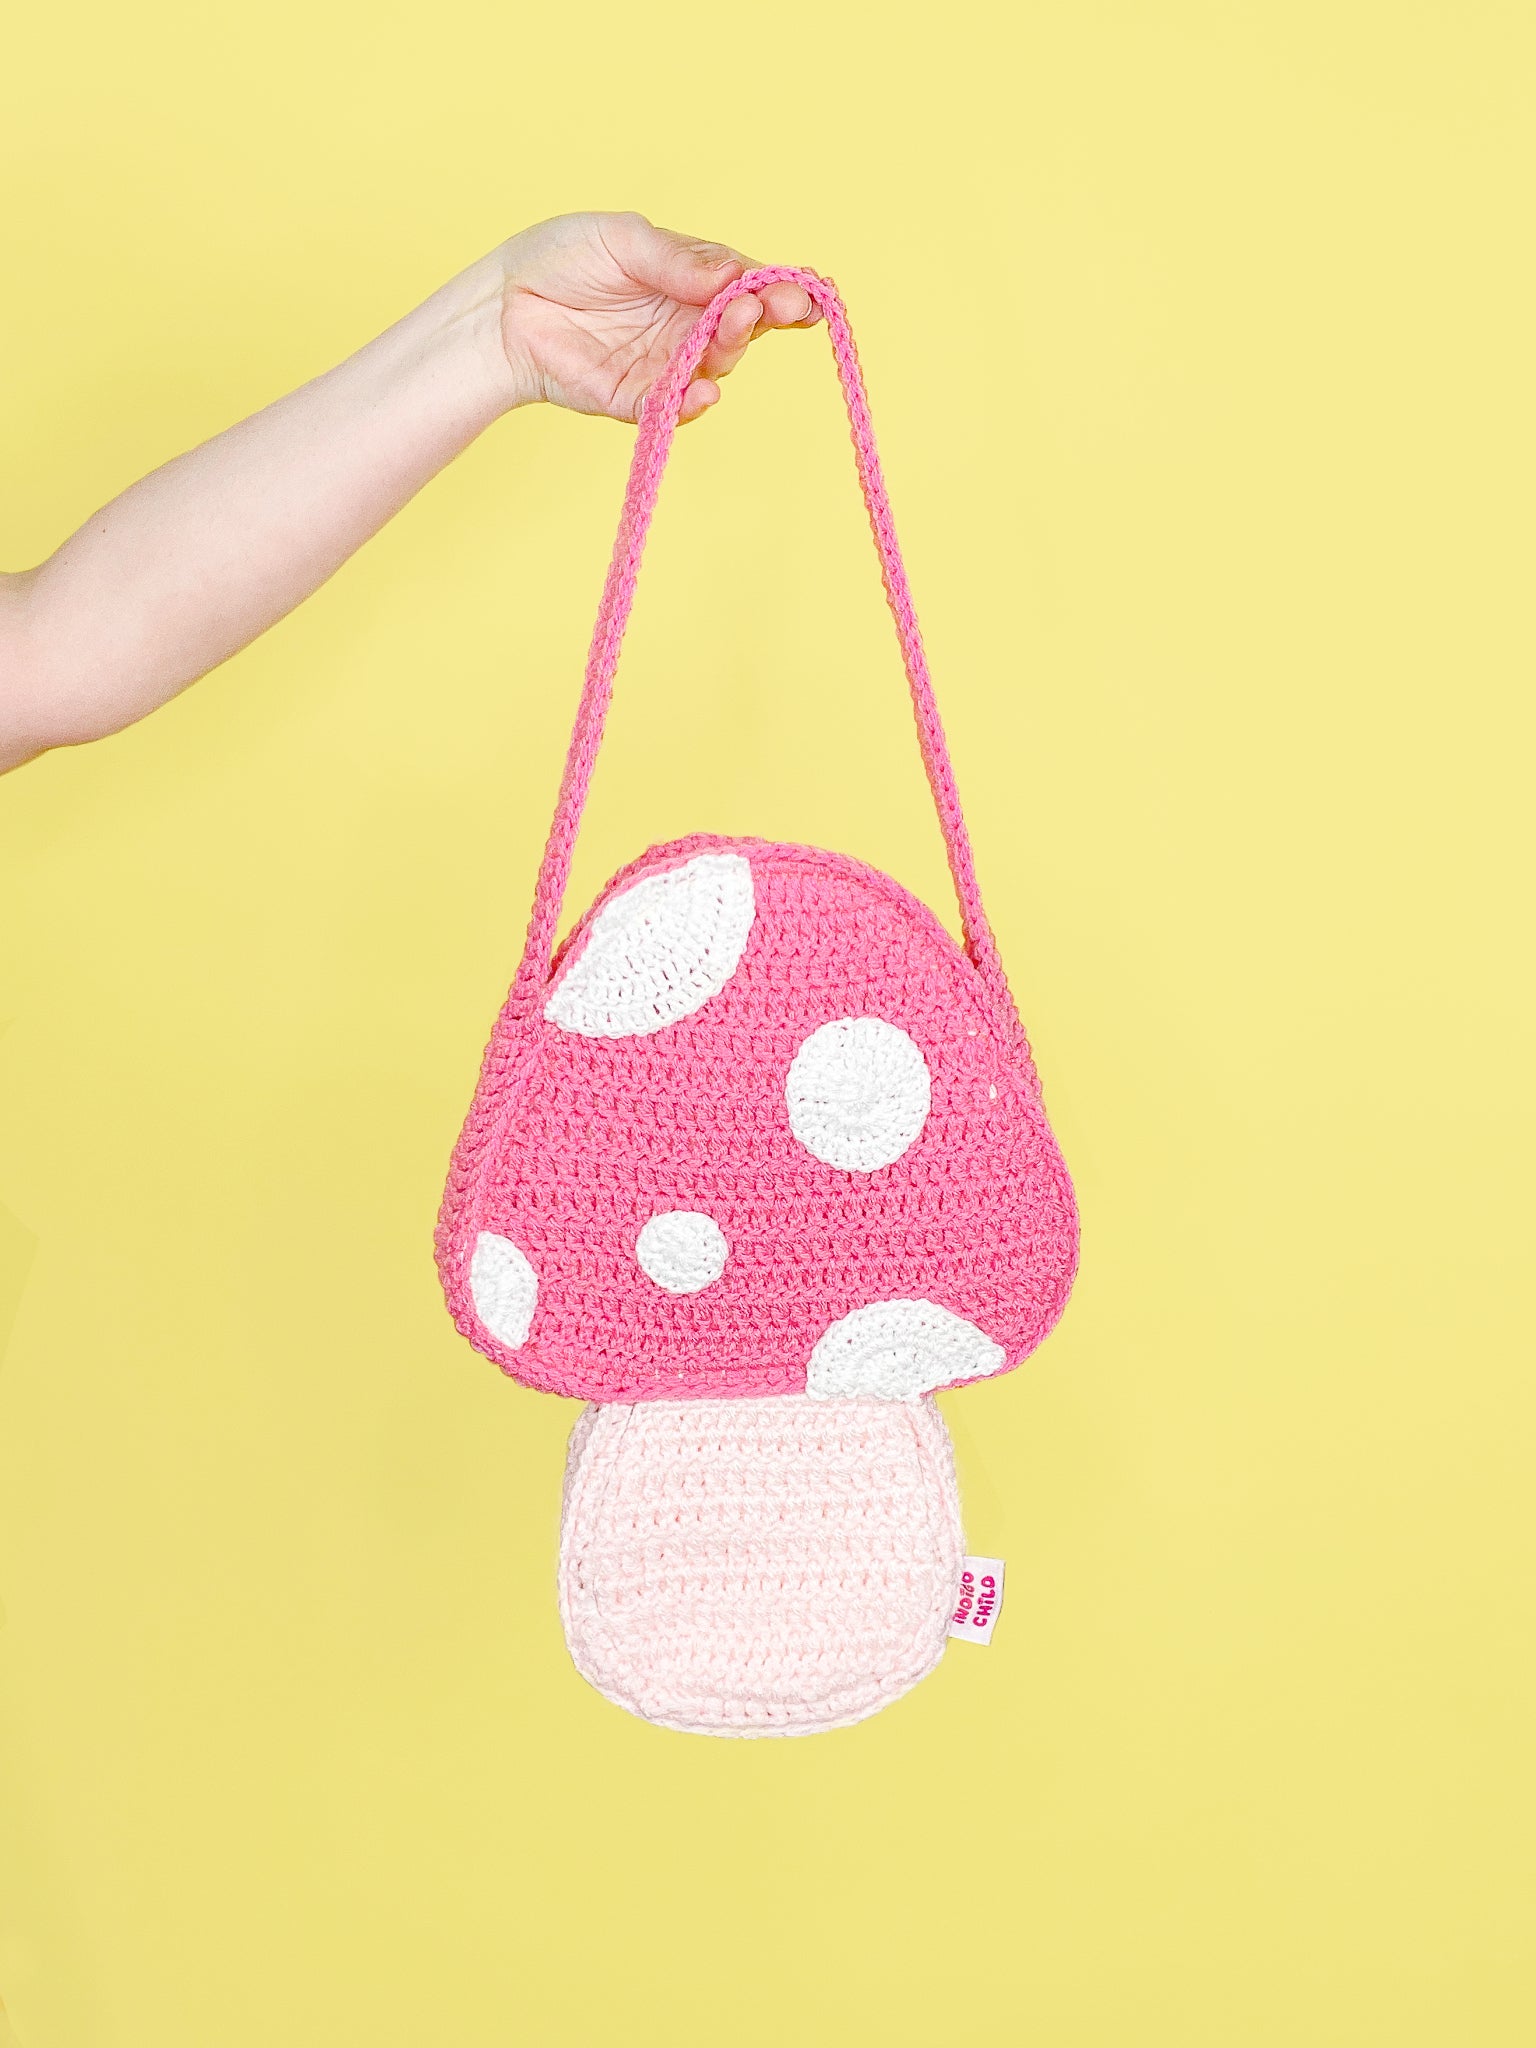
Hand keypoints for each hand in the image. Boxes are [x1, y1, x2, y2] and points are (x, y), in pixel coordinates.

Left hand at [493, 212, 818, 425]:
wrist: (504, 304)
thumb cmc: (561, 259)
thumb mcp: (623, 240)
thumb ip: (678, 259)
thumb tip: (733, 274)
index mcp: (693, 281)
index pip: (748, 287)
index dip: (780, 291)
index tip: (805, 293)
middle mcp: (688, 326)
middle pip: (742, 329)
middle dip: (760, 317)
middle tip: (762, 305)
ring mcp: (666, 366)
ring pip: (715, 367)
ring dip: (729, 348)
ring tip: (732, 324)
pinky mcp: (638, 401)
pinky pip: (674, 408)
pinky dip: (692, 404)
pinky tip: (704, 392)